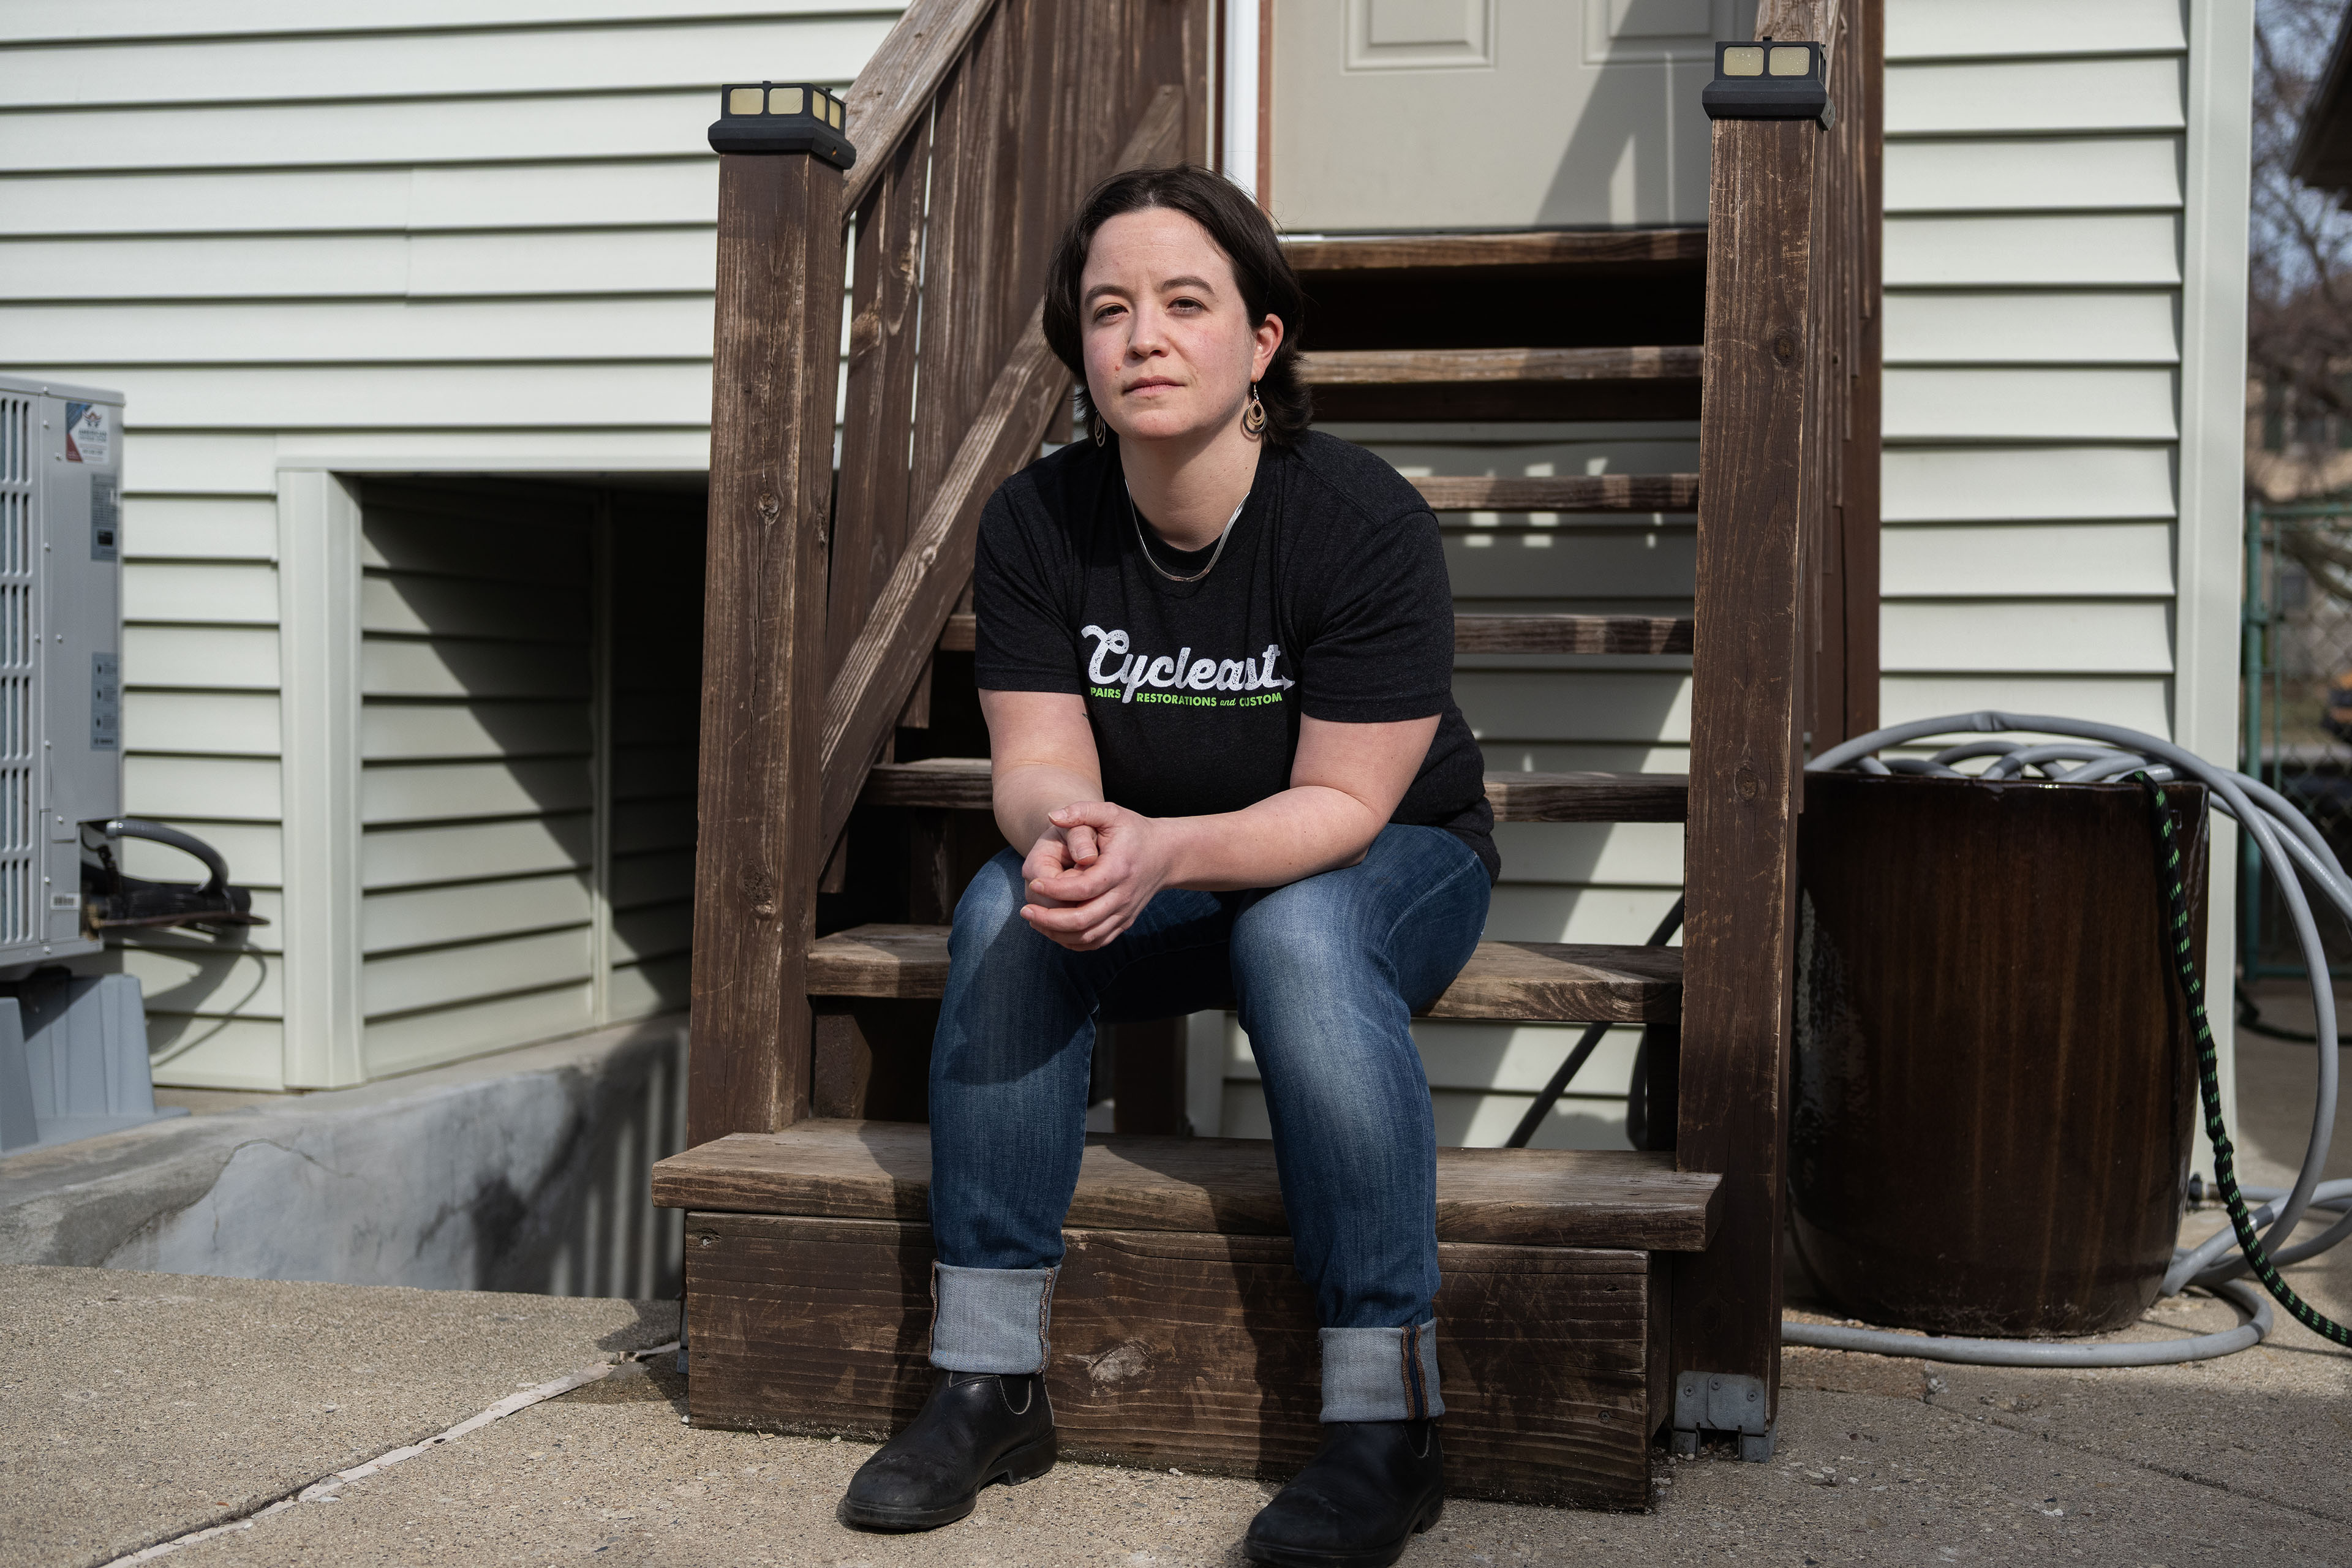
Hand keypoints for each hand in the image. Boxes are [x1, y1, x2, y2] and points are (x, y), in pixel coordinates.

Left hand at [1018, 801, 1176, 950]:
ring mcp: (1125, 913)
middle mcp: (1124, 896)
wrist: (1165, 855)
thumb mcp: (1110, 813)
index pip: (1083, 888)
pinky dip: (1072, 941)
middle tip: (1025, 910)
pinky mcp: (1123, 923)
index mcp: (1119, 869)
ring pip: (1088, 937)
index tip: (1033, 881)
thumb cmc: (1133, 831)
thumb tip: (1052, 816)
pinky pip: (1095, 942)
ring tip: (1034, 920)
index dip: (1055, 889)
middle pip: (1083, 920)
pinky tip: (1053, 929)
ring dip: (1057, 933)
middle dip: (1049, 919)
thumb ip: (1081, 810)